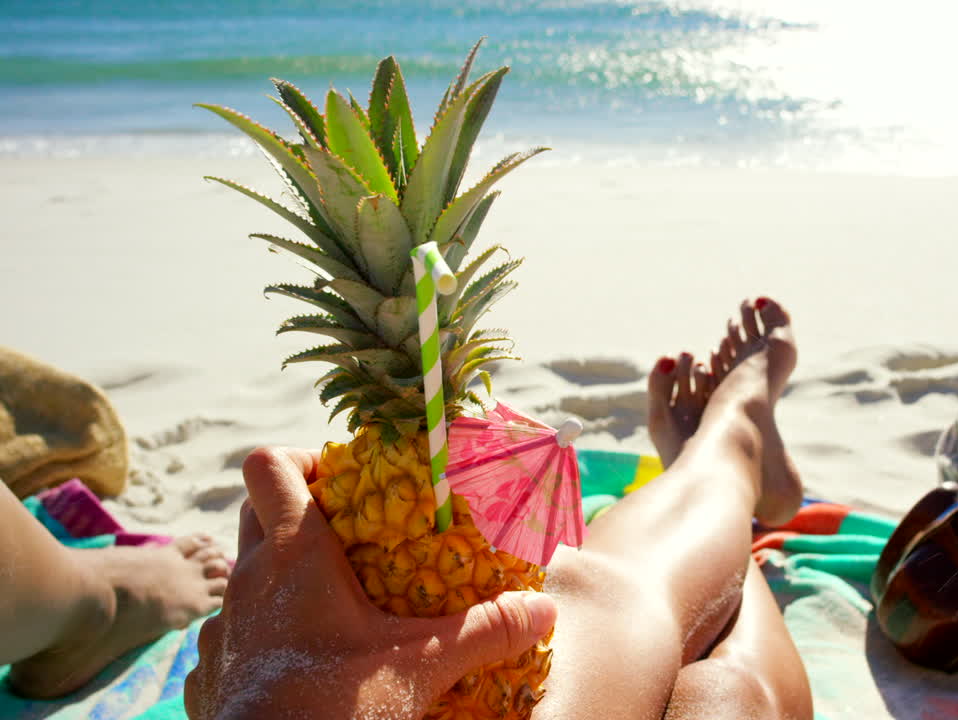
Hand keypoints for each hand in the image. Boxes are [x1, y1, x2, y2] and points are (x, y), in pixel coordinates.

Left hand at [184, 447, 556, 719]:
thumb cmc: (335, 707)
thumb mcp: (423, 664)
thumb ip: (485, 630)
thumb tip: (544, 609)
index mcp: (293, 553)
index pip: (269, 467)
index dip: (301, 458)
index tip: (342, 476)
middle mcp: (248, 578)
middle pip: (253, 508)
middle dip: (296, 507)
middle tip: (349, 531)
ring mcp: (224, 625)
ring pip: (243, 572)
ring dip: (280, 573)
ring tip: (332, 602)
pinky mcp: (213, 669)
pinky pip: (234, 628)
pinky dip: (263, 629)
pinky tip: (299, 656)